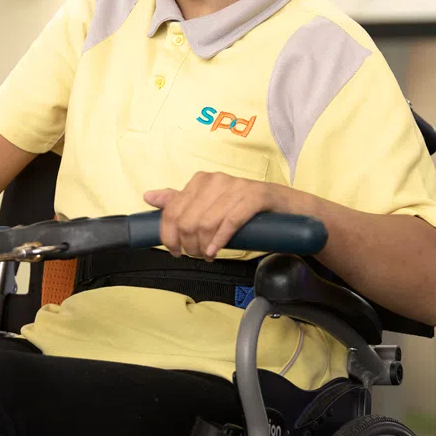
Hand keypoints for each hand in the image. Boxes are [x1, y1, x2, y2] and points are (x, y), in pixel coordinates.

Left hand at [144, 173, 283, 259]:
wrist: (286, 207)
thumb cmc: (243, 208)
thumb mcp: (208, 205)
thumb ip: (179, 201)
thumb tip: (148, 196)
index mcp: (200, 180)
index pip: (172, 210)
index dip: (169, 236)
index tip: (175, 251)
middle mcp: (216, 180)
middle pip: (187, 220)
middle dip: (188, 244)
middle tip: (196, 255)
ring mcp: (236, 187)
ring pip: (206, 223)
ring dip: (203, 246)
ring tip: (207, 255)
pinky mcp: (255, 196)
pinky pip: (230, 221)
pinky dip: (219, 240)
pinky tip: (215, 251)